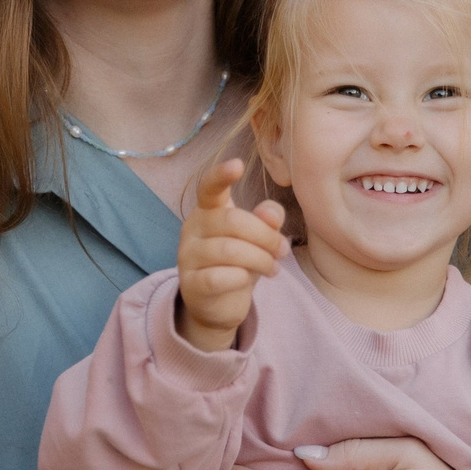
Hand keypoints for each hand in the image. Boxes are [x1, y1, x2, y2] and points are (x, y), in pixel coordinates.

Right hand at [175, 158, 288, 352]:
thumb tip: (271, 212)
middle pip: (232, 221)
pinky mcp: (191, 284)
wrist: (217, 305)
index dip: (221, 175)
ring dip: (261, 259)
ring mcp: (187, 257)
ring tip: (273, 268)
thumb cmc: (239, 262)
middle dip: (266, 236)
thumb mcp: (258, 238)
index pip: (209, 188)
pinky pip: (220, 277)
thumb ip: (267, 220)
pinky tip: (249, 280)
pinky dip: (242, 278)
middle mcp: (192, 229)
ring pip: (229, 250)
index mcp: (208, 210)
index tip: (238, 164)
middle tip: (282, 250)